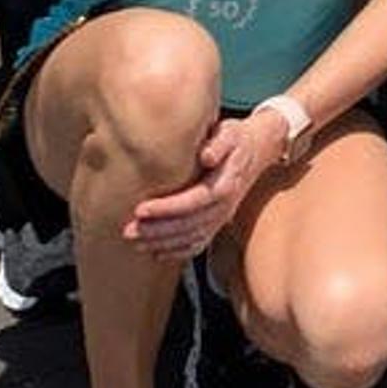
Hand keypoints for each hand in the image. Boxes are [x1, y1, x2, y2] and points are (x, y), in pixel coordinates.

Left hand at [124, 108, 293, 258]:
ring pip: (191, 239)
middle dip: (157, 231)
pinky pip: (198, 244)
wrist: (258, 151)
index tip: (141, 209)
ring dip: (162, 244)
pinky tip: (157, 254)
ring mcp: (222, 218)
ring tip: (135, 243)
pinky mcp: (218, 223)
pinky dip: (177, 253)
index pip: (193, 201)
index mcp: (225, 185)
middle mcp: (224, 206)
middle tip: (129, 231)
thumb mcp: (230, 133)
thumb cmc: (236, 139)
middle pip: (188, 225)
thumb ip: (219, 144)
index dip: (167, 208)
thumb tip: (207, 156)